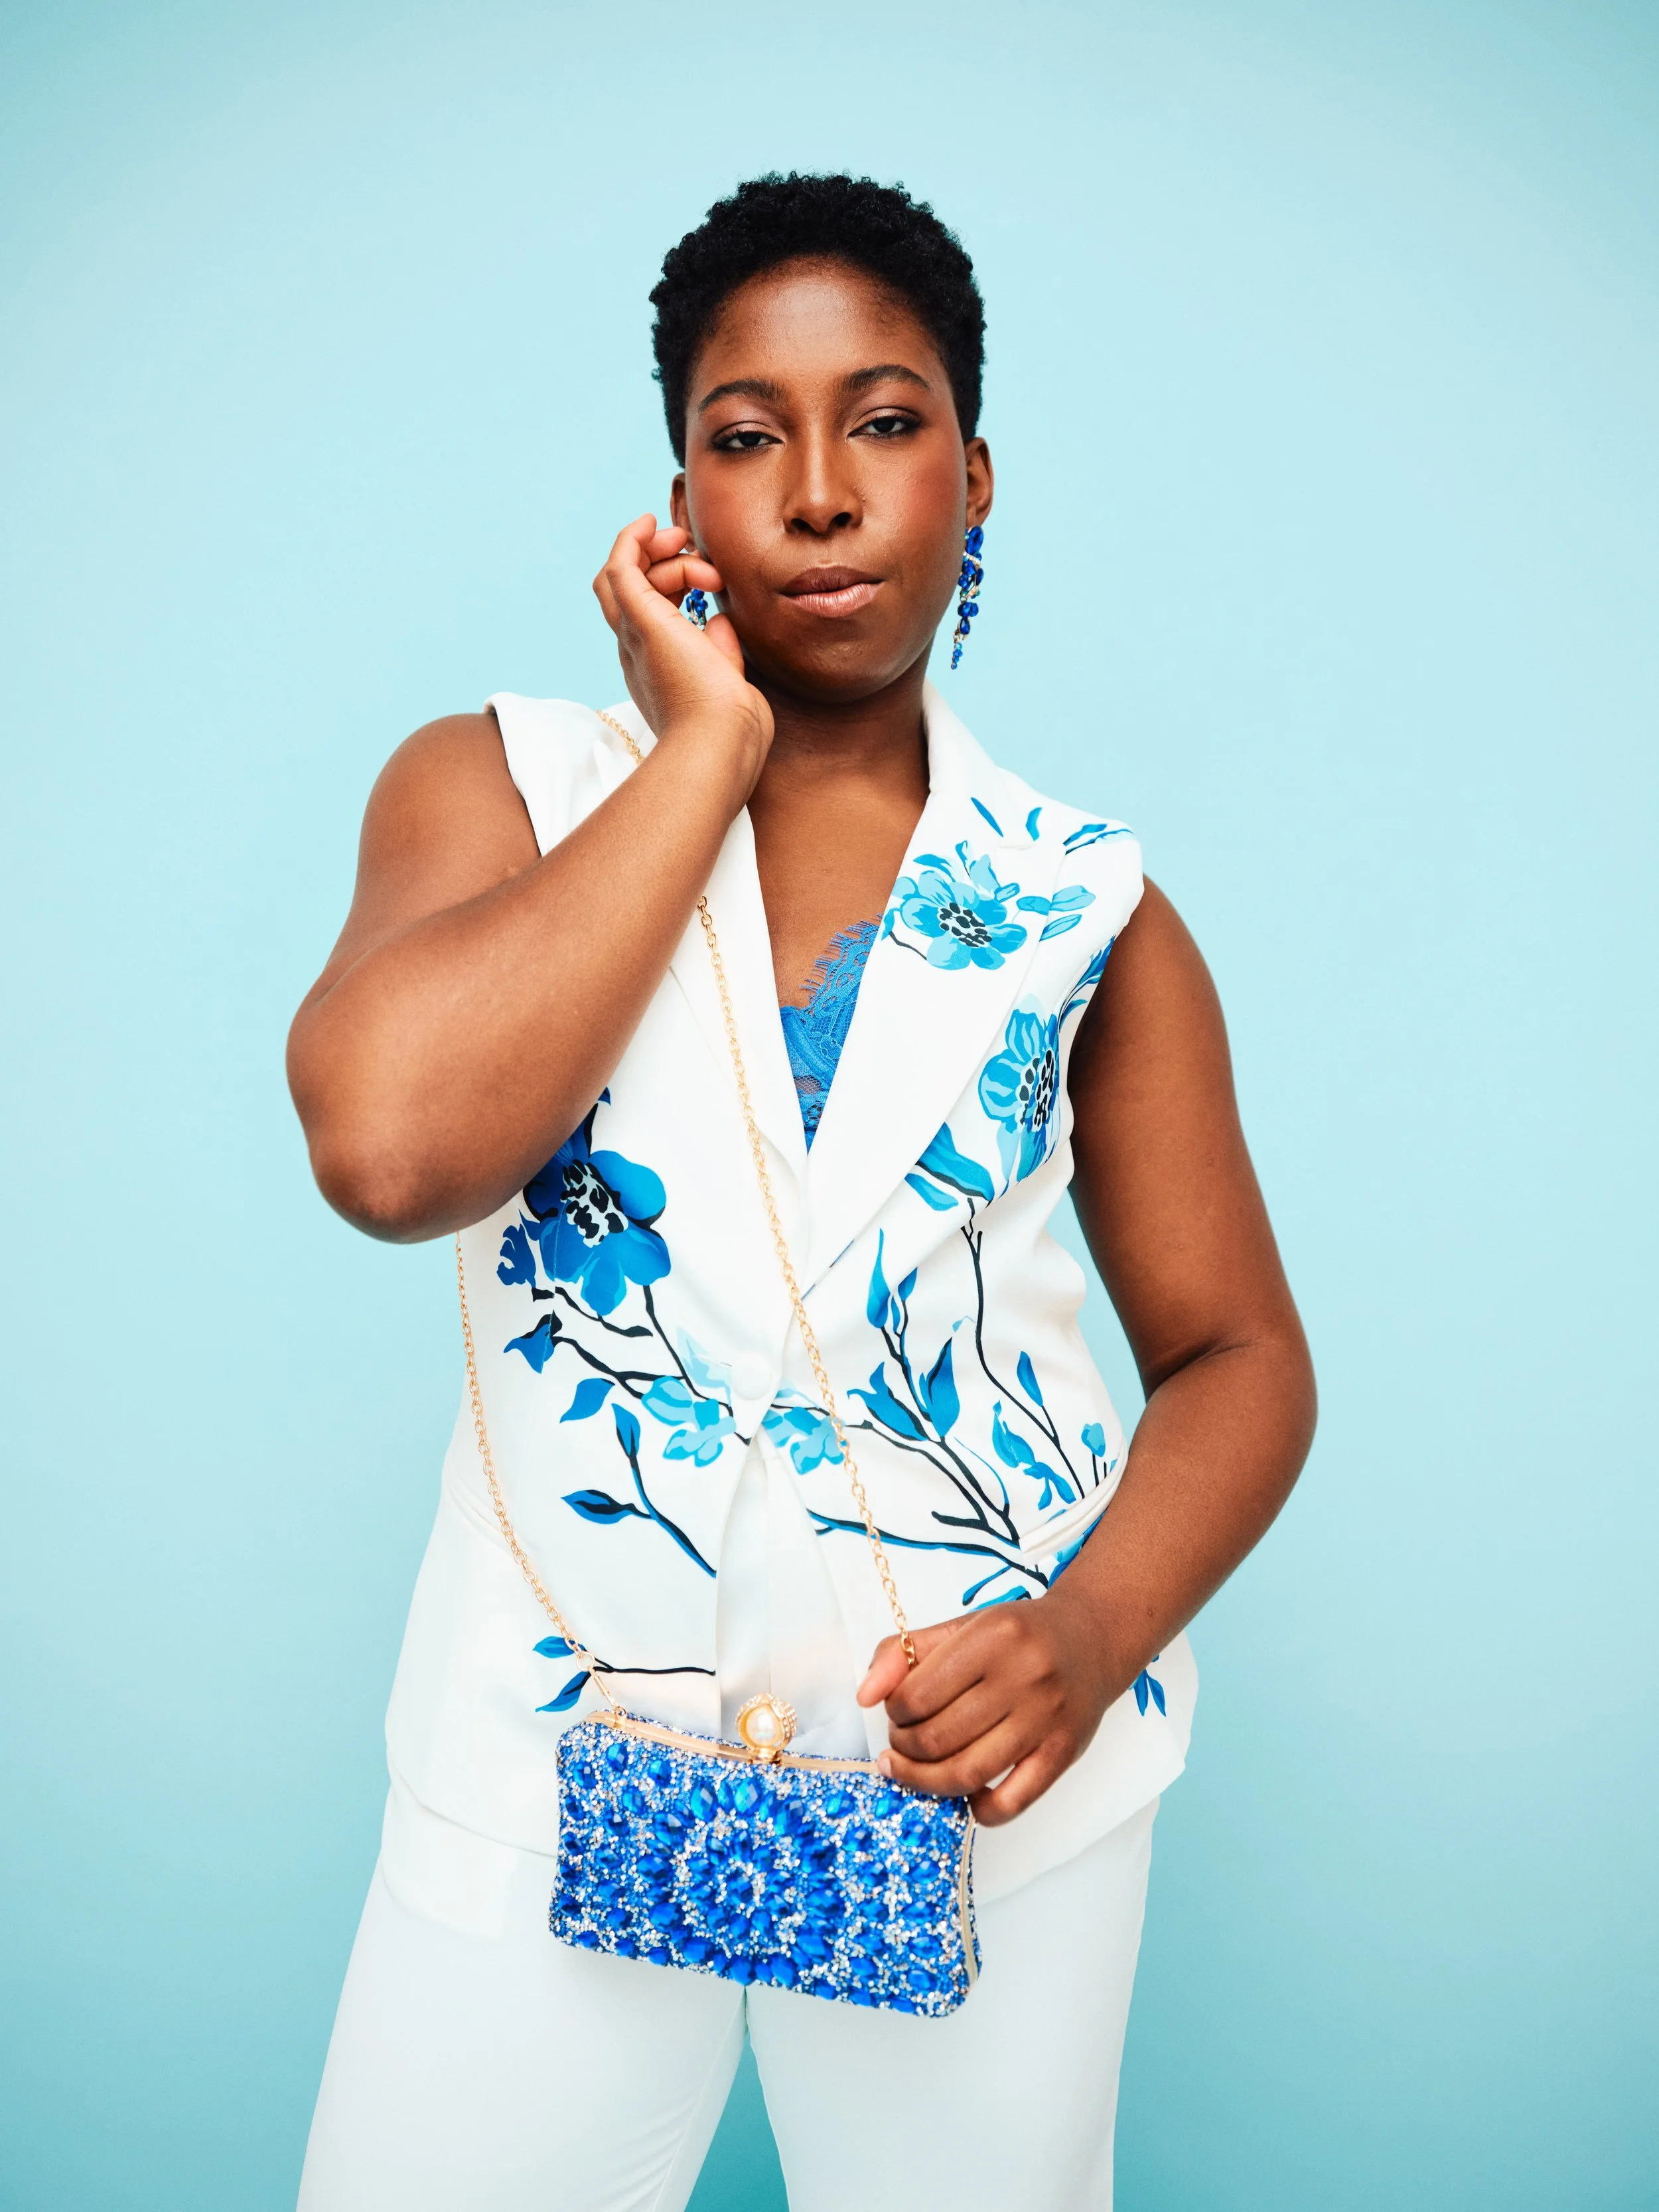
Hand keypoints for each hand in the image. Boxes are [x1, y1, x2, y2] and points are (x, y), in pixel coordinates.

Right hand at [591, 515, 772, 780]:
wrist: (721, 744)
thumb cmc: (731, 728)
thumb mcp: (729, 680)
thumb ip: (721, 648)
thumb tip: (718, 618)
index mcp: (655, 668)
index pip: (646, 614)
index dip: (668, 582)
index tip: (702, 571)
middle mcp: (636, 651)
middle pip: (626, 591)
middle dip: (660, 562)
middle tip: (697, 556)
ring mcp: (634, 636)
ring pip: (621, 576)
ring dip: (656, 553)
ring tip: (696, 554)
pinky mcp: (641, 621)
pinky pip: (621, 567)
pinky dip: (632, 539)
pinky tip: (651, 521)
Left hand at [856, 1587, 1121, 1825]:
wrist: (1092, 1638)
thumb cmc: (1018, 1634)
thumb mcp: (961, 1626)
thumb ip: (904, 1652)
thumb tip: (864, 1694)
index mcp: (992, 1638)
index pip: (917, 1694)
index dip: (893, 1712)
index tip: (895, 1712)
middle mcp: (1023, 1677)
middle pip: (937, 1737)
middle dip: (903, 1749)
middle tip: (900, 1744)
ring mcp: (1045, 1720)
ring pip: (967, 1773)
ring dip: (926, 1781)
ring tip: (915, 1770)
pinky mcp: (1063, 1754)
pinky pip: (1012, 1802)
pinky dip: (979, 1810)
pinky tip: (965, 1795)